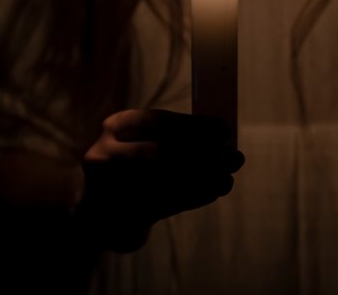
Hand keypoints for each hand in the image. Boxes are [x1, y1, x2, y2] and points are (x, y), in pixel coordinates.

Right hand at [79, 109, 243, 251]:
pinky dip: (195, 196)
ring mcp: (108, 187)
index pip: (158, 122)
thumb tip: (223, 135)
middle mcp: (106, 154)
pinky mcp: (119, 216)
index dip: (196, 126)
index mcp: (117, 127)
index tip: (226, 131)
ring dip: (205, 178)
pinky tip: (216, 190)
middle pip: (161, 153)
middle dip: (205, 155)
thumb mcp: (148, 142)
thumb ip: (179, 137)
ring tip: (228, 177)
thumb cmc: (135, 168)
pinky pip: (165, 205)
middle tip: (236, 157)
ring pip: (164, 181)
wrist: (100, 211)